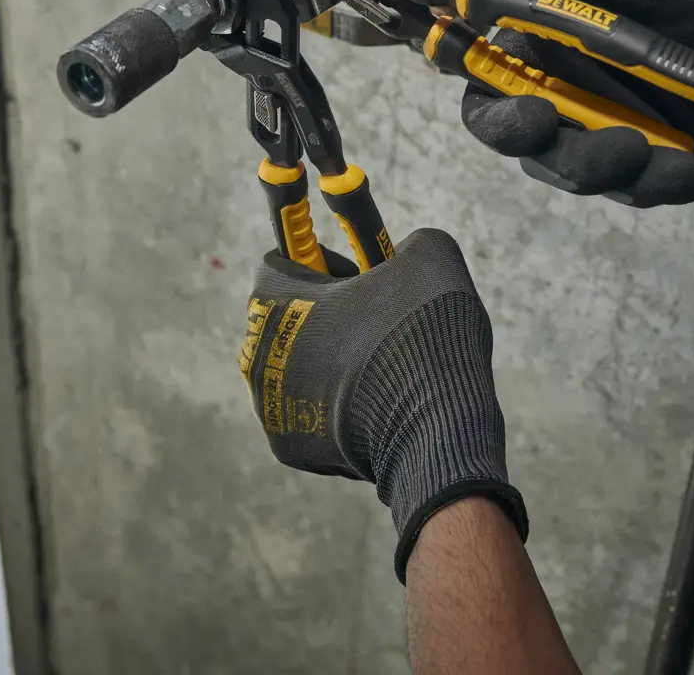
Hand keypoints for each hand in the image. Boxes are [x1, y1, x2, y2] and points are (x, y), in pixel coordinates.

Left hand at [239, 228, 526, 579]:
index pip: (280, 264)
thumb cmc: (422, 334)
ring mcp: (271, 407)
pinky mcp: (290, 449)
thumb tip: (407, 253)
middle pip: (285, 319)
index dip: (323, 261)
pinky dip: (336, 404)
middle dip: (324, 314)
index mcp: (276, 303)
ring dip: (330, 360)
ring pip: (297, 369)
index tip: (359, 273)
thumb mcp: (430, 257)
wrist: (435, 426)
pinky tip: (376, 401)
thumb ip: (408, 244)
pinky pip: (310, 412)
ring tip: (381, 362)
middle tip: (375, 316)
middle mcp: (258, 356)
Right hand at [436, 0, 693, 205]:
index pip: (485, 100)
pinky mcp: (657, 154)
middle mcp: (560, 96)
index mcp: (531, 51)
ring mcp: (607, 129)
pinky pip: (649, 188)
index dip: (494, 118)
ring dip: (624, 173)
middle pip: (535, 152)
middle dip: (568, 156)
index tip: (531, 114)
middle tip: (615, 143)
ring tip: (668, 147)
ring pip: (590, 177)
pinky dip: (681, 183)